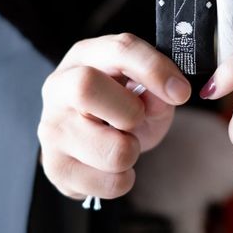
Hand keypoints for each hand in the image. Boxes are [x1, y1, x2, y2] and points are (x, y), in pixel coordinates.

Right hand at [38, 33, 190, 199]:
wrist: (92, 139)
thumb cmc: (121, 106)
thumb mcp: (147, 92)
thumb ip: (159, 91)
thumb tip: (169, 94)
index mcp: (87, 55)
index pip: (119, 50)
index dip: (154, 70)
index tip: (181, 93)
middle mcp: (59, 86)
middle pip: (86, 87)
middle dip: (129, 112)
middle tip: (136, 121)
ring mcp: (51, 127)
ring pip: (110, 149)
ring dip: (132, 151)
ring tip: (121, 143)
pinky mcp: (55, 167)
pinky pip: (109, 183)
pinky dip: (123, 179)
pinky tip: (110, 166)